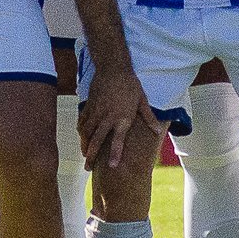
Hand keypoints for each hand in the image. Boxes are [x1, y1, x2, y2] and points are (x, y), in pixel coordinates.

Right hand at [77, 54, 158, 170]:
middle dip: (91, 156)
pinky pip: (82, 122)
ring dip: (84, 146)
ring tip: (84, 155)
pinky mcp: (88, 106)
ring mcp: (96, 113)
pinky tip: (82, 137)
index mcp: (122, 118)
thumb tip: (157, 131)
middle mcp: (107, 118)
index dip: (114, 154)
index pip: (117, 141)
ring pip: (86, 133)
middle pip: (96, 141)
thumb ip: (149, 118)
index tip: (111, 167)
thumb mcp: (142, 101)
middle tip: (88, 168)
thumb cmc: (130, 85)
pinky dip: (81, 131)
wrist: (113, 69)